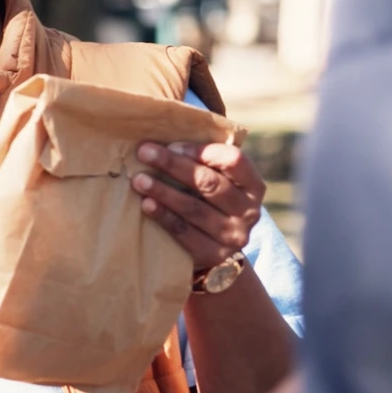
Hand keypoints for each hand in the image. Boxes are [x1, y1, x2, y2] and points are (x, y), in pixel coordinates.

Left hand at [134, 141, 263, 273]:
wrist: (212, 250)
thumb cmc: (207, 202)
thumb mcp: (216, 181)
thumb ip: (203, 162)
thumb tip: (163, 137)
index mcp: (253, 186)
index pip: (234, 160)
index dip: (201, 151)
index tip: (171, 144)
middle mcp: (249, 211)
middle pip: (210, 183)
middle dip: (173, 165)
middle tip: (144, 153)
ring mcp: (234, 235)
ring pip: (194, 208)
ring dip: (164, 191)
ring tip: (138, 180)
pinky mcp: (214, 255)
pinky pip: (184, 232)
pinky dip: (164, 216)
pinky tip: (146, 204)